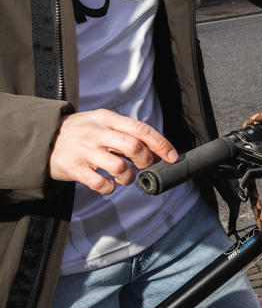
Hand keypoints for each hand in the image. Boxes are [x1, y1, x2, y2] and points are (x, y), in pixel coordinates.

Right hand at [48, 109, 178, 194]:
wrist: (42, 140)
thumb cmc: (82, 133)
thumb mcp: (103, 123)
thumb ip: (128, 134)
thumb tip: (158, 150)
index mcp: (107, 119)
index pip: (141, 129)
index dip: (161, 144)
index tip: (172, 157)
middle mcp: (97, 133)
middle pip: (134, 147)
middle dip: (145, 161)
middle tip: (143, 166)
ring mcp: (85, 151)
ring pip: (120, 168)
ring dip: (129, 178)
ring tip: (125, 178)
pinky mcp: (74, 169)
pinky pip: (101, 184)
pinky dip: (110, 188)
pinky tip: (108, 184)